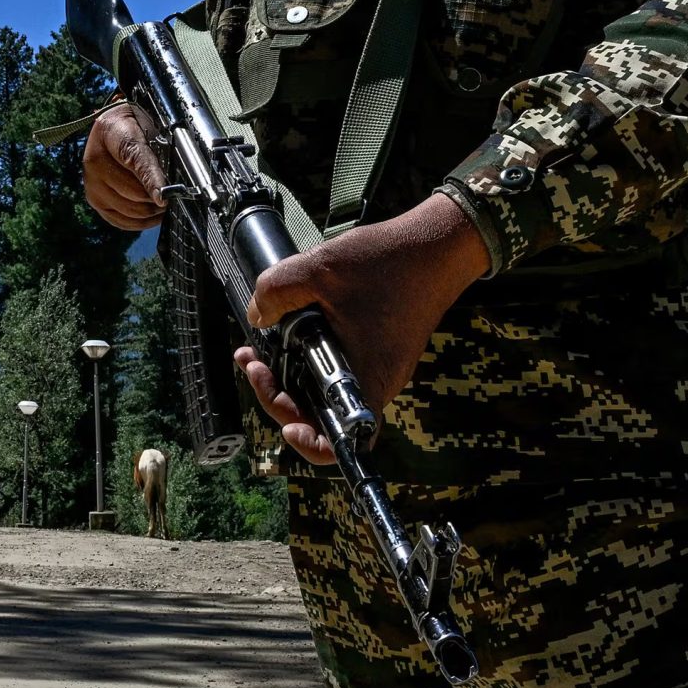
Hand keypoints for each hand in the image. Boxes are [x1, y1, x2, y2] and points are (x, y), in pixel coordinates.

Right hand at [84, 101, 166, 228]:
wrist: (114, 127)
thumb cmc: (137, 124)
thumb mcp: (151, 125)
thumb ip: (162, 147)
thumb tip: (176, 180)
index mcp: (111, 131)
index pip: (134, 159)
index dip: (151, 179)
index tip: (165, 196)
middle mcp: (95, 159)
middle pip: (132, 191)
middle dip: (157, 198)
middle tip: (174, 196)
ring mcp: (91, 182)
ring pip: (129, 209)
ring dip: (151, 211)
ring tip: (164, 203)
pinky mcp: (94, 199)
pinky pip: (120, 220)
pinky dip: (140, 222)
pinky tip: (153, 215)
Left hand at [233, 192, 488, 464]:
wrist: (436, 245)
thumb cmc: (390, 262)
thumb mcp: (318, 269)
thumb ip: (275, 292)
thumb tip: (256, 315)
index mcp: (366, 376)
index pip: (339, 440)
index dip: (307, 442)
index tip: (283, 421)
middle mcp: (376, 381)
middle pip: (319, 414)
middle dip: (277, 394)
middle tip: (251, 363)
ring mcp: (378, 367)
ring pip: (325, 390)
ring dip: (288, 375)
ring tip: (258, 349)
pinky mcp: (377, 351)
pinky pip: (337, 368)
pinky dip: (308, 358)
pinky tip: (286, 331)